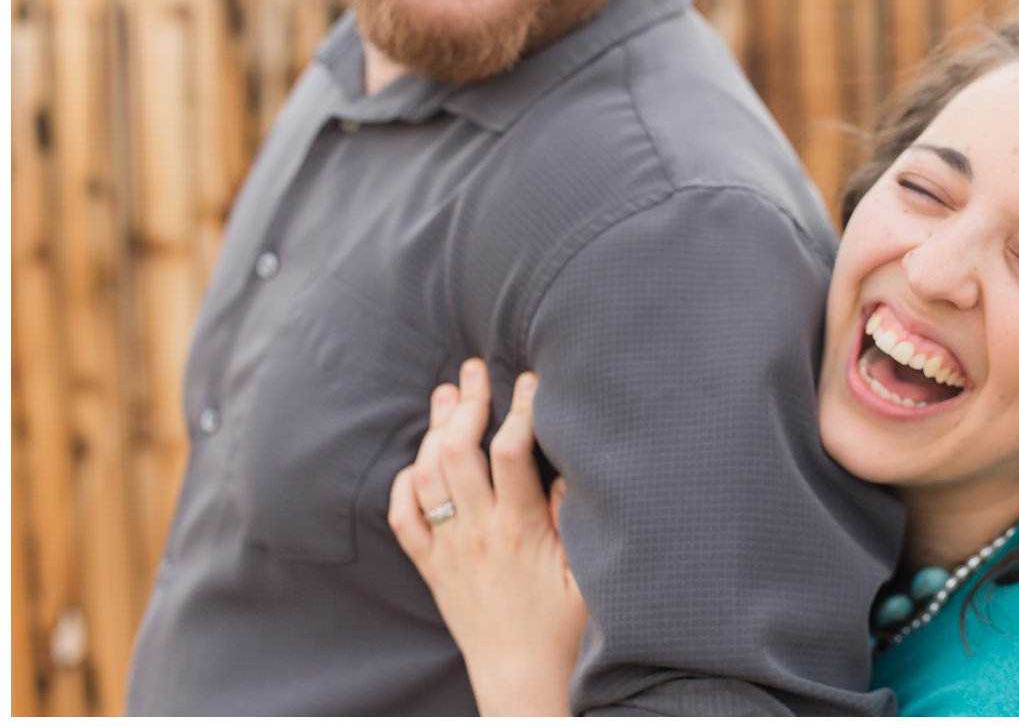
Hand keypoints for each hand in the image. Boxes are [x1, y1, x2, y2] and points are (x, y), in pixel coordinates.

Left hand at [389, 361, 585, 715]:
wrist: (520, 679)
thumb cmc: (563, 629)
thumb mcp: (587, 573)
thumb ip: (577, 517)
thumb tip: (571, 465)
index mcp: (519, 529)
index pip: (512, 452)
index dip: (519, 408)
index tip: (530, 380)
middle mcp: (476, 533)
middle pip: (458, 450)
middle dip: (466, 402)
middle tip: (473, 368)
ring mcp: (448, 549)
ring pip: (426, 475)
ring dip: (434, 430)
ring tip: (445, 395)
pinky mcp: (431, 567)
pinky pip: (402, 517)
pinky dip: (405, 482)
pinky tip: (417, 460)